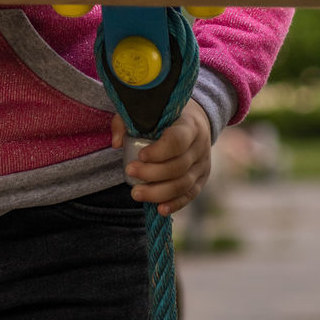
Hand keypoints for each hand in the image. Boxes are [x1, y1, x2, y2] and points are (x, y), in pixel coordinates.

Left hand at [111, 98, 211, 216]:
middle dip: (152, 174)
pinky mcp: (201, 179)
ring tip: (136, 193)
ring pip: (183, 185)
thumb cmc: (166, 116)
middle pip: (178, 166)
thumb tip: (116, 143)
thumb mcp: (149, 111)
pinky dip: (174, 204)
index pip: (177, 141)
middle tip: (130, 172)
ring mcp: (203, 164)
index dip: (158, 151)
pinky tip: (159, 209)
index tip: (140, 155)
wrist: (195, 121)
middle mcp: (200, 146)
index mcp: (190, 125)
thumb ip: (127, 121)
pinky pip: (189, 195)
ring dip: (158, 192)